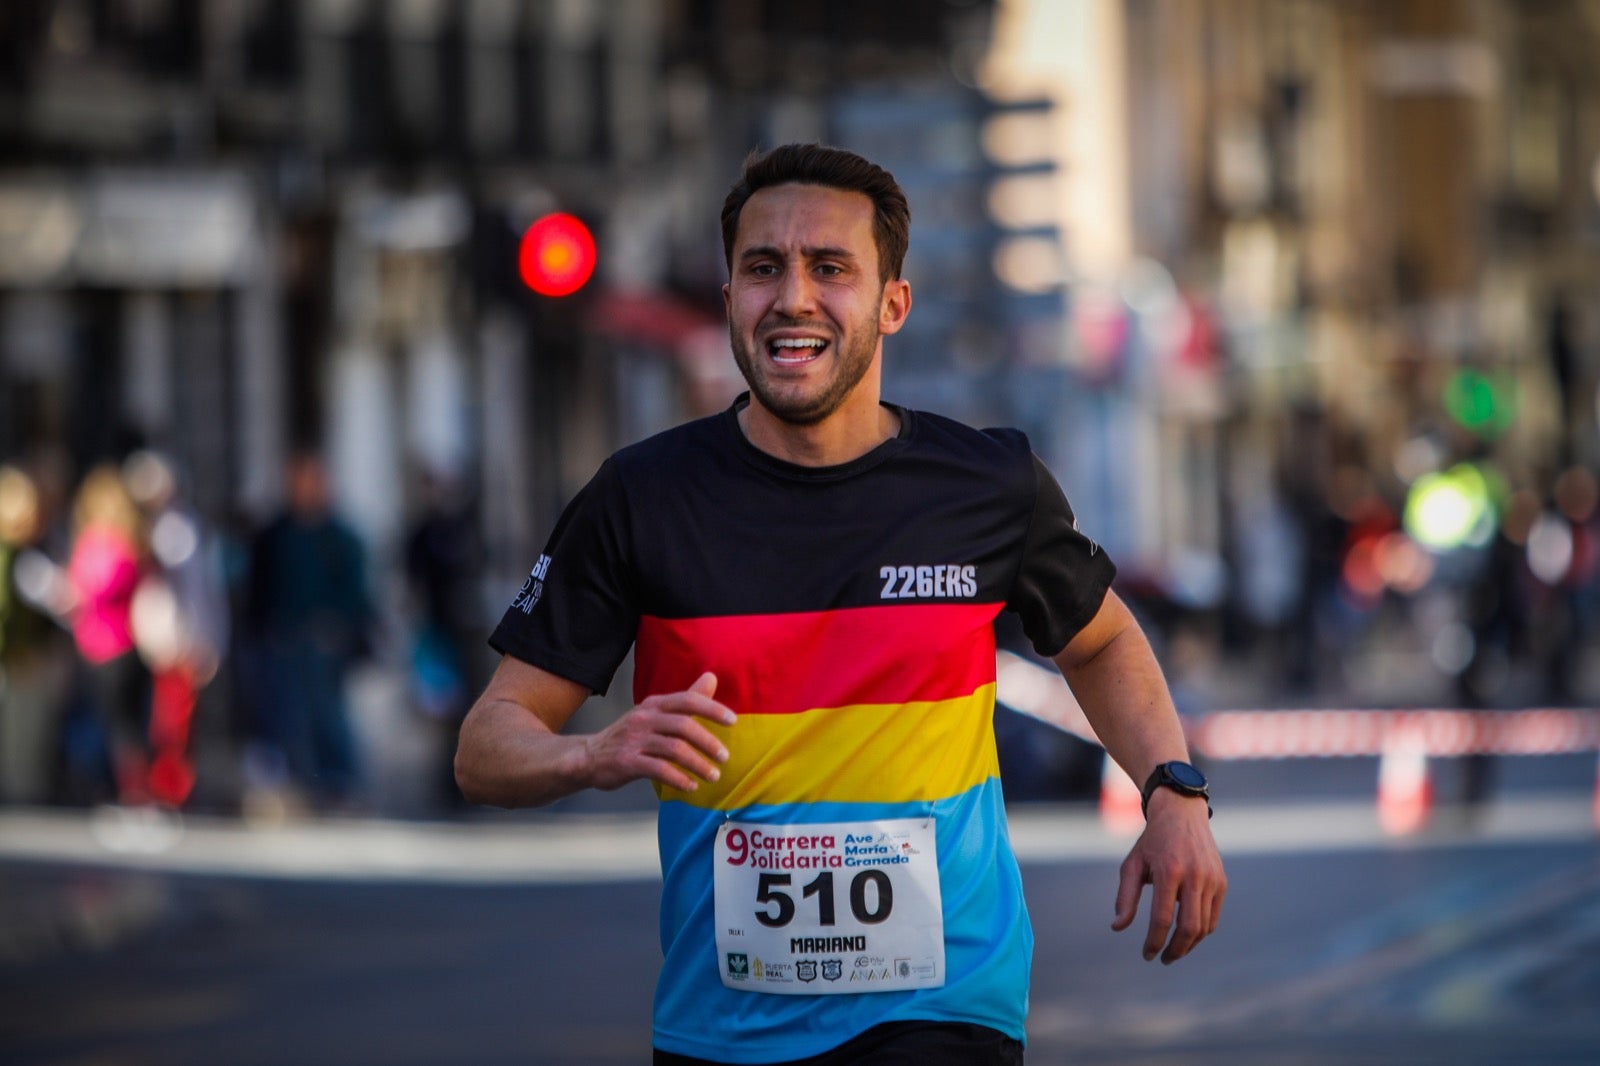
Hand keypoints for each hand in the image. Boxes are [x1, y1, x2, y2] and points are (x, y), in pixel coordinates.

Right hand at [582, 672, 736, 792]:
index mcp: (655, 704)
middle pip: (683, 726)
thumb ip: (685, 700)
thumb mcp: (655, 713)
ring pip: (674, 750)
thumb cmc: (630, 735)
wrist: (588, 756)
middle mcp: (644, 718)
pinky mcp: (627, 762)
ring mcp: (634, 740)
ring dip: (698, 764)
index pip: (688, 700)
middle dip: (708, 742)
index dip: (712, 709)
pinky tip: (690, 786)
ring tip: (713, 775)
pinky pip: (658, 770)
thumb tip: (712, 678)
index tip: (732, 721)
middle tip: (724, 757)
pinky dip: (678, 779)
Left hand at [1110, 788, 1225, 963]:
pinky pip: (1213, 916)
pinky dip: (1201, 932)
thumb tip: (1118, 927)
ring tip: (1174, 951)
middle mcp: (1194, 875)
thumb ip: (1125, 897)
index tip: (1147, 955)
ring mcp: (1211, 879)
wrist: (1181, 814)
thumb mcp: (1132, 865)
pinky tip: (1187, 937)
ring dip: (1189, 945)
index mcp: (1168, 870)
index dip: (1154, 942)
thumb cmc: (1151, 843)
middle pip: (1189, 928)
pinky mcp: (1221, 882)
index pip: (1162, 918)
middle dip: (1175, 950)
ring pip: (1204, 926)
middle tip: (1163, 960)